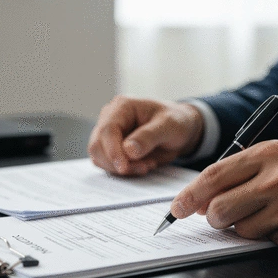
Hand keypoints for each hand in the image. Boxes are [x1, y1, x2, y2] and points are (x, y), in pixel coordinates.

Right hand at [88, 95, 203, 175]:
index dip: (113, 151)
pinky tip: (142, 166)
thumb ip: (149, 136)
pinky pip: (108, 165)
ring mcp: (109, 135)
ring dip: (121, 168)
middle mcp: (110, 118)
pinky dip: (124, 171)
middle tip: (143, 167)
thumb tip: (128, 150)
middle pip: (97, 146)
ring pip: (100, 158)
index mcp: (122, 107)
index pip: (107, 130)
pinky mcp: (111, 149)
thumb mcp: (169, 126)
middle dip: (117, 162)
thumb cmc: (176, 121)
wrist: (180, 130)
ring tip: (147, 165)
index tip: (124, 167)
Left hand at [170, 140, 277, 252]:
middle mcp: (276, 181)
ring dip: (243, 225)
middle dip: (213, 217)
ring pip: (239, 229)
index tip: (177, 208)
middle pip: (219, 209)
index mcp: (267, 154)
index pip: (213, 176)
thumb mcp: (275, 158)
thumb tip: (201, 202)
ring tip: (266, 211)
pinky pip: (263, 240)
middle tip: (221, 214)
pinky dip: (265, 233)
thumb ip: (236, 174)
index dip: (190, 195)